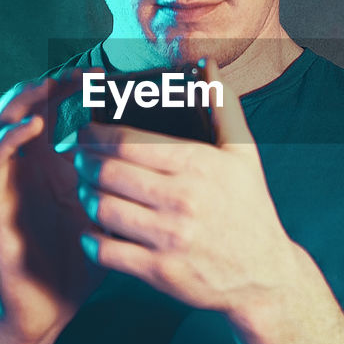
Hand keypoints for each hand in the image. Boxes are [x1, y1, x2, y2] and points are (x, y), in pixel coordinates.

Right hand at [0, 73, 104, 343]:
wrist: (46, 309)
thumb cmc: (81, 261)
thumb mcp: (111, 212)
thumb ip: (128, 182)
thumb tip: (174, 155)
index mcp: (52, 164)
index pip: (56, 110)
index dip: (74, 87)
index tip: (105, 74)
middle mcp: (25, 167)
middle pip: (27, 107)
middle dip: (51, 83)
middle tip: (80, 71)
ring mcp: (5, 185)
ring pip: (2, 125)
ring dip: (24, 100)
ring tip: (49, 84)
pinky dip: (9, 139)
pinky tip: (34, 127)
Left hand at [67, 60, 308, 323]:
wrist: (265, 275)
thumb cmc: (250, 208)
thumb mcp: (245, 155)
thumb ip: (225, 108)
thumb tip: (209, 69)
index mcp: (197, 164)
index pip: (127, 141)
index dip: (95, 134)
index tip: (85, 132)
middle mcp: (182, 199)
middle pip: (107, 172)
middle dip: (84, 162)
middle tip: (79, 159)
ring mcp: (170, 237)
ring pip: (102, 208)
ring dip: (85, 196)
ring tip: (85, 190)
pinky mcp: (161, 272)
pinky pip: (107, 250)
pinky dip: (92, 238)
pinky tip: (92, 230)